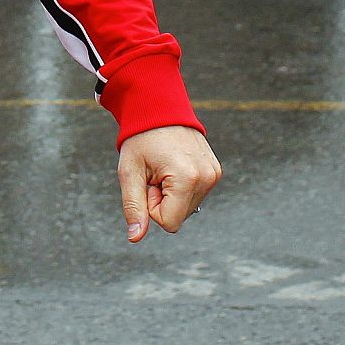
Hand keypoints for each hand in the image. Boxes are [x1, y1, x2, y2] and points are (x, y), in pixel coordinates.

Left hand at [117, 126, 220, 242]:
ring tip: (164, 167)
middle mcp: (207, 177)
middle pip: (179, 216)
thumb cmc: (141, 139)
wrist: (159, 108)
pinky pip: (195, 194)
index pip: (169, 222)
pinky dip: (182, 186)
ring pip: (187, 207)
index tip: (148, 182)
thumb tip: (136, 237)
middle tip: (155, 172)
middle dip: (162, 200)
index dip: (152, 207)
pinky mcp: (215, 170)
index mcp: (187, 179)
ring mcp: (213, 173)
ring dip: (171, 193)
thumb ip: (134, 207)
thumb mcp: (130, 173)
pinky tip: (175, 165)